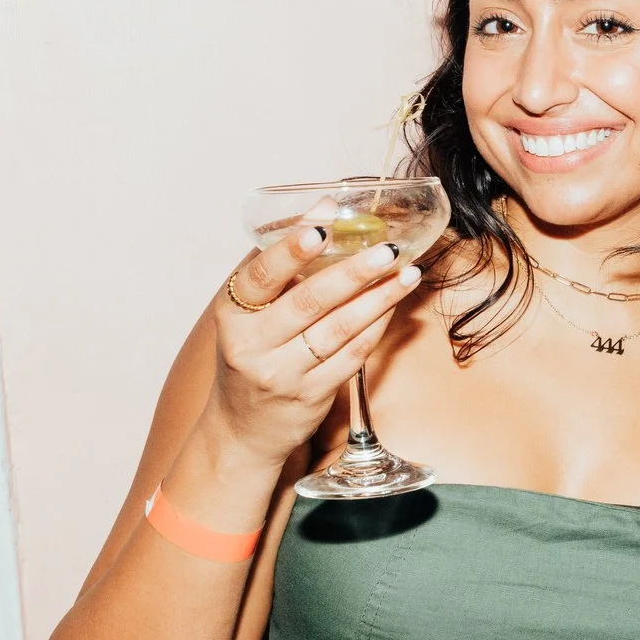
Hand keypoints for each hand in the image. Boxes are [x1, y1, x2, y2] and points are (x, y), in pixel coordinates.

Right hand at [204, 227, 422, 462]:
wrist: (242, 429)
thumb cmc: (252, 356)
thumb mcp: (248, 315)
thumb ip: (279, 269)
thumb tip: (326, 210)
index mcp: (232, 315)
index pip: (261, 275)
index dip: (291, 249)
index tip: (323, 224)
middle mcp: (253, 345)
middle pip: (308, 301)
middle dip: (353, 272)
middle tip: (387, 249)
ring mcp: (282, 374)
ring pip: (338, 329)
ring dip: (378, 298)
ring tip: (407, 272)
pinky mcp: (310, 396)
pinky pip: (352, 355)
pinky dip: (376, 327)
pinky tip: (394, 305)